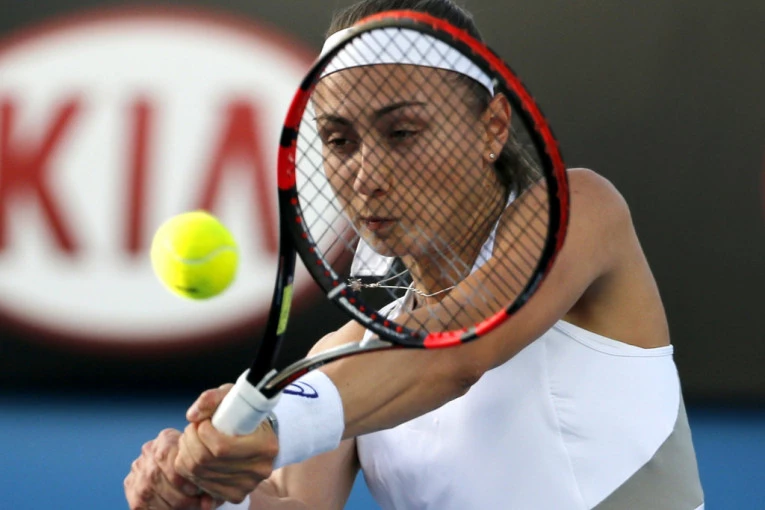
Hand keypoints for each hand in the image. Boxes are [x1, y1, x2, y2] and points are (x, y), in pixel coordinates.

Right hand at [124, 428, 221, 509]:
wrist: (182, 469)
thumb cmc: (199, 467)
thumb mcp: (204, 465)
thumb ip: (208, 482)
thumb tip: (208, 503)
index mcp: (166, 438)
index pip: (164, 455)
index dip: (180, 477)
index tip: (195, 490)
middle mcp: (148, 450)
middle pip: (155, 476)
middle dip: (178, 496)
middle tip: (196, 505)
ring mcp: (137, 468)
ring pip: (148, 492)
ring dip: (171, 506)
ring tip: (189, 508)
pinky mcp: (130, 486)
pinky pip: (141, 503)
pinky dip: (161, 509)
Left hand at [174, 384, 278, 503]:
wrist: (262, 436)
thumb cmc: (247, 414)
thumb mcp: (234, 396)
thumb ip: (213, 398)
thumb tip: (192, 415)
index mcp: (265, 445)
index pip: (221, 447)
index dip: (202, 433)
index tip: (202, 422)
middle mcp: (259, 469)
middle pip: (206, 462)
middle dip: (190, 441)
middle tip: (192, 429)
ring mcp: (247, 485)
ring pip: (199, 474)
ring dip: (186, 453)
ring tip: (192, 439)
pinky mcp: (235, 495)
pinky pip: (200, 485)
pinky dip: (189, 469)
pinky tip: (194, 455)